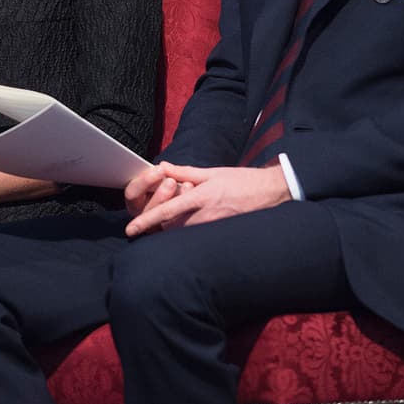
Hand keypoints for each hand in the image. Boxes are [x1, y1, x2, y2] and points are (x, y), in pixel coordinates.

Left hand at [124, 164, 291, 236]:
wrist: (273, 192)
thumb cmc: (242, 180)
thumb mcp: (213, 172)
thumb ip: (185, 172)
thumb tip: (162, 168)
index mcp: (203, 195)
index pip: (168, 210)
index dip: (147, 220)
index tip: (131, 229)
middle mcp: (207, 214)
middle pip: (172, 226)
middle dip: (158, 224)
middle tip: (148, 220)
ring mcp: (215, 226)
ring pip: (183, 232)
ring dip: (173, 227)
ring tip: (171, 217)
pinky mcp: (221, 233)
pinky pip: (197, 235)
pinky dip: (187, 230)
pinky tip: (186, 223)